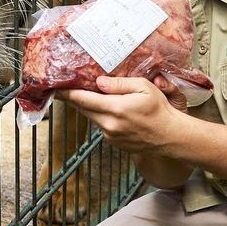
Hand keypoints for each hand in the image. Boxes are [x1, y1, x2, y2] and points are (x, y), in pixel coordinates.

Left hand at [56, 74, 189, 154]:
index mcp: (115, 108)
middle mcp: (109, 124)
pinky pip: (101, 125)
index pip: (83, 99)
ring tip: (95, 96)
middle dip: (76, 98)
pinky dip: (101, 117)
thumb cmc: (159, 110)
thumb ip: (119, 84)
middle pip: (83, 109)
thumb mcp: (143, 88)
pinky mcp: (112, 142)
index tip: (56, 88)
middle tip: (69, 88)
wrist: (170, 136)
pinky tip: (111, 111)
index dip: (67, 93)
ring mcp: (110, 135)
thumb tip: (98, 83)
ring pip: (92, 117)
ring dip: (90, 107)